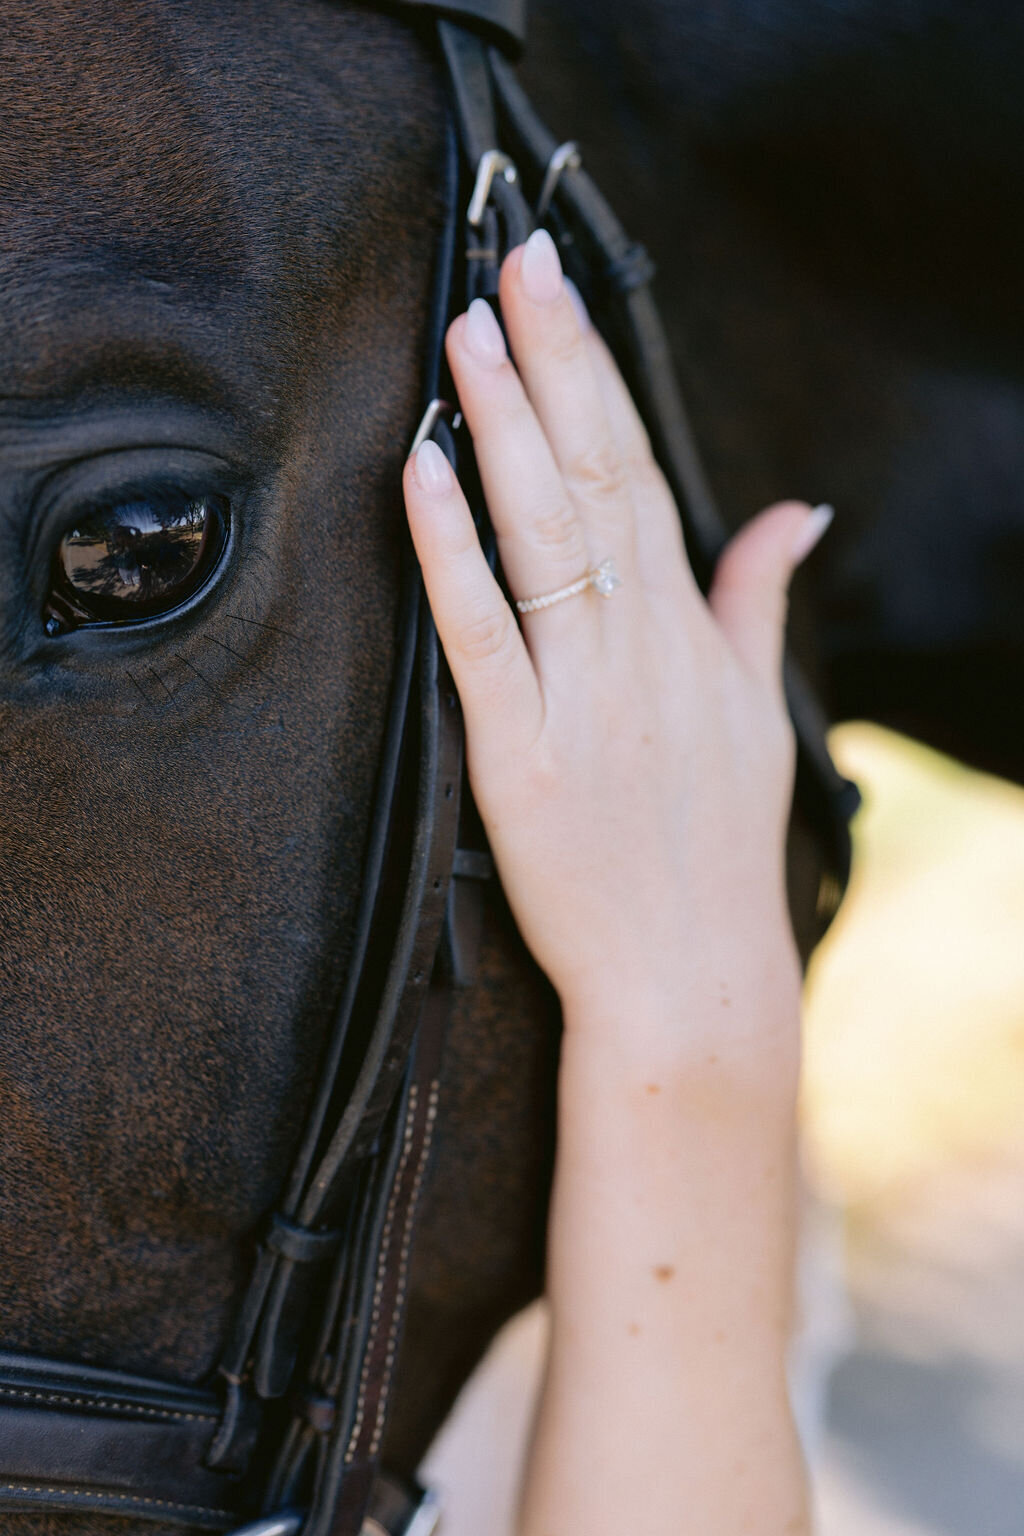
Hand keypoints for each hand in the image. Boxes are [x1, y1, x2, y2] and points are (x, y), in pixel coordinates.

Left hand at [403, 230, 828, 1058]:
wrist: (689, 972)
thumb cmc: (714, 845)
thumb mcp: (757, 712)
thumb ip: (758, 600)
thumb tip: (798, 510)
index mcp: (687, 630)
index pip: (638, 470)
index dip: (596, 374)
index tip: (561, 290)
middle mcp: (639, 646)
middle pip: (593, 476)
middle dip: (553, 362)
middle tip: (512, 264)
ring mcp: (581, 696)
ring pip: (540, 535)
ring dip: (501, 426)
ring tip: (465, 334)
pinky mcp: (521, 755)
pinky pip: (482, 634)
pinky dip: (449, 548)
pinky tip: (423, 470)